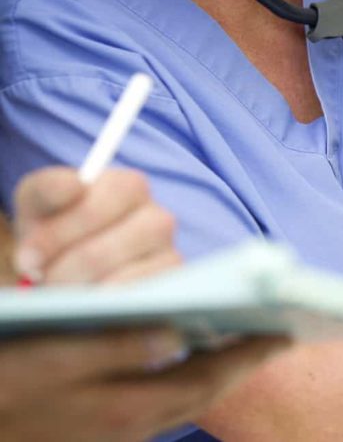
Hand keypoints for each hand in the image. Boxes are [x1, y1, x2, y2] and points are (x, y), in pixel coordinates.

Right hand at [0, 328, 289, 441]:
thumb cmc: (1, 384)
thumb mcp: (49, 358)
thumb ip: (113, 348)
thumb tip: (175, 333)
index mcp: (125, 408)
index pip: (206, 380)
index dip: (246, 356)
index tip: (285, 334)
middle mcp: (130, 426)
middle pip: (203, 393)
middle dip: (242, 364)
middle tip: (280, 335)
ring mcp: (116, 430)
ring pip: (184, 400)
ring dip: (217, 371)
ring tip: (245, 341)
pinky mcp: (102, 426)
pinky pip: (161, 401)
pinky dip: (185, 378)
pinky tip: (186, 355)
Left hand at [12, 167, 178, 283]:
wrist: (62, 268)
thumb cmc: (54, 231)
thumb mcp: (39, 205)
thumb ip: (49, 189)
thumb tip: (75, 186)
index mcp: (130, 187)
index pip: (109, 198)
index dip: (66, 228)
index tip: (30, 254)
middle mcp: (158, 217)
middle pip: (115, 243)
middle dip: (71, 263)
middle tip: (42, 277)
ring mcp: (168, 252)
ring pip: (124, 272)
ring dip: (85, 284)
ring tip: (60, 288)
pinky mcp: (167, 285)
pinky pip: (138, 295)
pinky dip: (106, 299)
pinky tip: (86, 298)